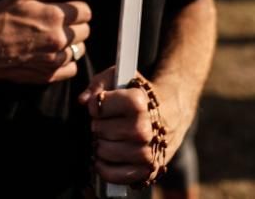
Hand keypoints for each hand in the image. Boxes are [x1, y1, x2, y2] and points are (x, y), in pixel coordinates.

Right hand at [0, 0, 89, 83]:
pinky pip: (72, 68)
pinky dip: (66, 62)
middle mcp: (59, 38)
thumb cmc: (0, 19)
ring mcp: (55, 58)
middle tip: (59, 25)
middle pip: (85, 31)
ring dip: (71, 44)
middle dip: (75, 26)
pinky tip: (54, 55)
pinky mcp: (49, 74)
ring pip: (79, 50)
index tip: (67, 11)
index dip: (77, 9)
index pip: (86, 12)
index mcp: (55, 16)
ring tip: (55, 40)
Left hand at [79, 68, 173, 185]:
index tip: (102, 106)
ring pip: (103, 151)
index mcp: (138, 102)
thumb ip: (99, 84)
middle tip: (109, 122)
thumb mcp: (121, 79)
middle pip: (99, 130)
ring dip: (101, 144)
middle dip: (99, 125)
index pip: (98, 107)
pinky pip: (112, 175)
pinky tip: (107, 157)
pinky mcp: (146, 172)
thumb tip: (83, 101)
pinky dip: (104, 167)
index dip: (95, 106)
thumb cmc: (139, 96)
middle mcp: (144, 129)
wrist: (170, 114)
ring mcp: (146, 153)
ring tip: (111, 137)